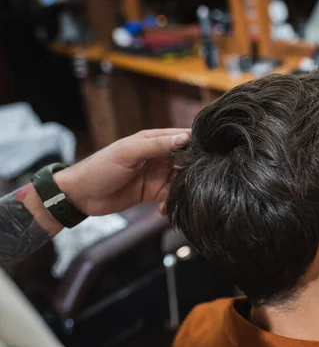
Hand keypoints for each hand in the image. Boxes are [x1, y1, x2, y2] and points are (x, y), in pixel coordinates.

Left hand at [54, 129, 190, 216]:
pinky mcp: (153, 192)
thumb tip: (184, 138)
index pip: (181, 137)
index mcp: (152, 140)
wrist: (81, 195)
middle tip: (196, 181)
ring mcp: (157, 175)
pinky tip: (162, 209)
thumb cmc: (101, 167)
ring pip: (180, 181)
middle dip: (192, 171)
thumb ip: (157, 145)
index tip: (210, 153)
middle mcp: (158, 156)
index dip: (196, 143)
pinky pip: (170, 197)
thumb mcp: (129, 153)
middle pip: (186, 161)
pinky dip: (170, 204)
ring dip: (181, 190)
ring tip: (177, 198)